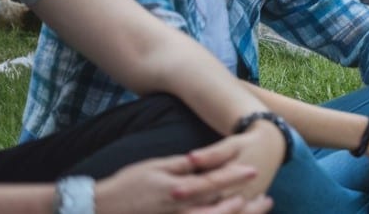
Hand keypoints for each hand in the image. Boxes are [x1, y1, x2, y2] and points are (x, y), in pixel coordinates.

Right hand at [95, 143, 272, 213]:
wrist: (100, 209)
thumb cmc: (128, 184)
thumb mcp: (156, 167)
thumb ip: (183, 166)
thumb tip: (204, 160)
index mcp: (178, 191)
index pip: (214, 184)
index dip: (236, 177)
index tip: (254, 170)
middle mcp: (180, 210)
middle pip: (221, 210)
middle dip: (247, 206)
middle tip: (267, 200)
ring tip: (256, 210)